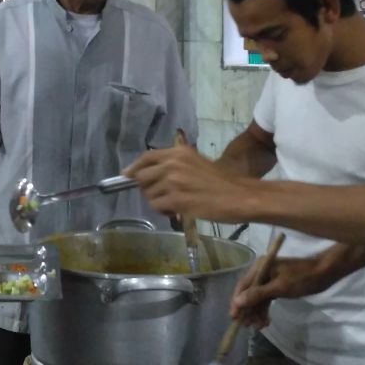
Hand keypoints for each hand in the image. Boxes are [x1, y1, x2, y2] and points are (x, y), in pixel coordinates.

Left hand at [124, 146, 250, 222]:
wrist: (238, 196)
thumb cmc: (220, 182)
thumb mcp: (195, 163)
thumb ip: (173, 165)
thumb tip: (148, 174)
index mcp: (178, 153)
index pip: (146, 157)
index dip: (134, 167)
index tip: (126, 174)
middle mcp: (172, 164)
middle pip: (142, 177)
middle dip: (148, 189)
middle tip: (163, 195)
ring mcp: (173, 182)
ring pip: (149, 195)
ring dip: (158, 202)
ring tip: (175, 204)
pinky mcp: (176, 199)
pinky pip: (157, 207)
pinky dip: (164, 211)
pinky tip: (178, 211)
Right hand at [229, 254, 336, 325]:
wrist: (324, 273)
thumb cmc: (302, 278)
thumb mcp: (280, 287)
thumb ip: (258, 294)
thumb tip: (238, 302)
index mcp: (260, 267)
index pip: (243, 285)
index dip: (237, 302)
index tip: (234, 318)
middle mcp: (261, 271)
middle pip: (248, 293)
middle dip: (248, 310)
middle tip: (248, 326)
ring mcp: (269, 279)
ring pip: (257, 298)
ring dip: (257, 312)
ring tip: (260, 327)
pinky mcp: (276, 286)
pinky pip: (265, 299)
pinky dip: (265, 310)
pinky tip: (266, 321)